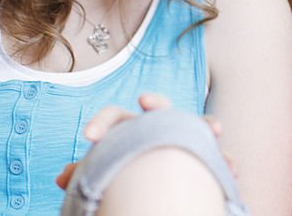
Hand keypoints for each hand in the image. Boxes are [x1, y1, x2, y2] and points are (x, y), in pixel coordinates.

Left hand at [55, 93, 233, 189]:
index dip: (103, 123)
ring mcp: (183, 137)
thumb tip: (61, 177)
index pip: (115, 117)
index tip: (88, 137)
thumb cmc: (124, 175)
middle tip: (145, 102)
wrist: (150, 189)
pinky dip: (224, 160)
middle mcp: (157, 127)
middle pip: (159, 108)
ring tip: (213, 130)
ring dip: (204, 125)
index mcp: (130, 129)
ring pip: (196, 125)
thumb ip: (88, 173)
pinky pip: (217, 155)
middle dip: (156, 104)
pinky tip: (230, 170)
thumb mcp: (105, 174)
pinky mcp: (203, 156)